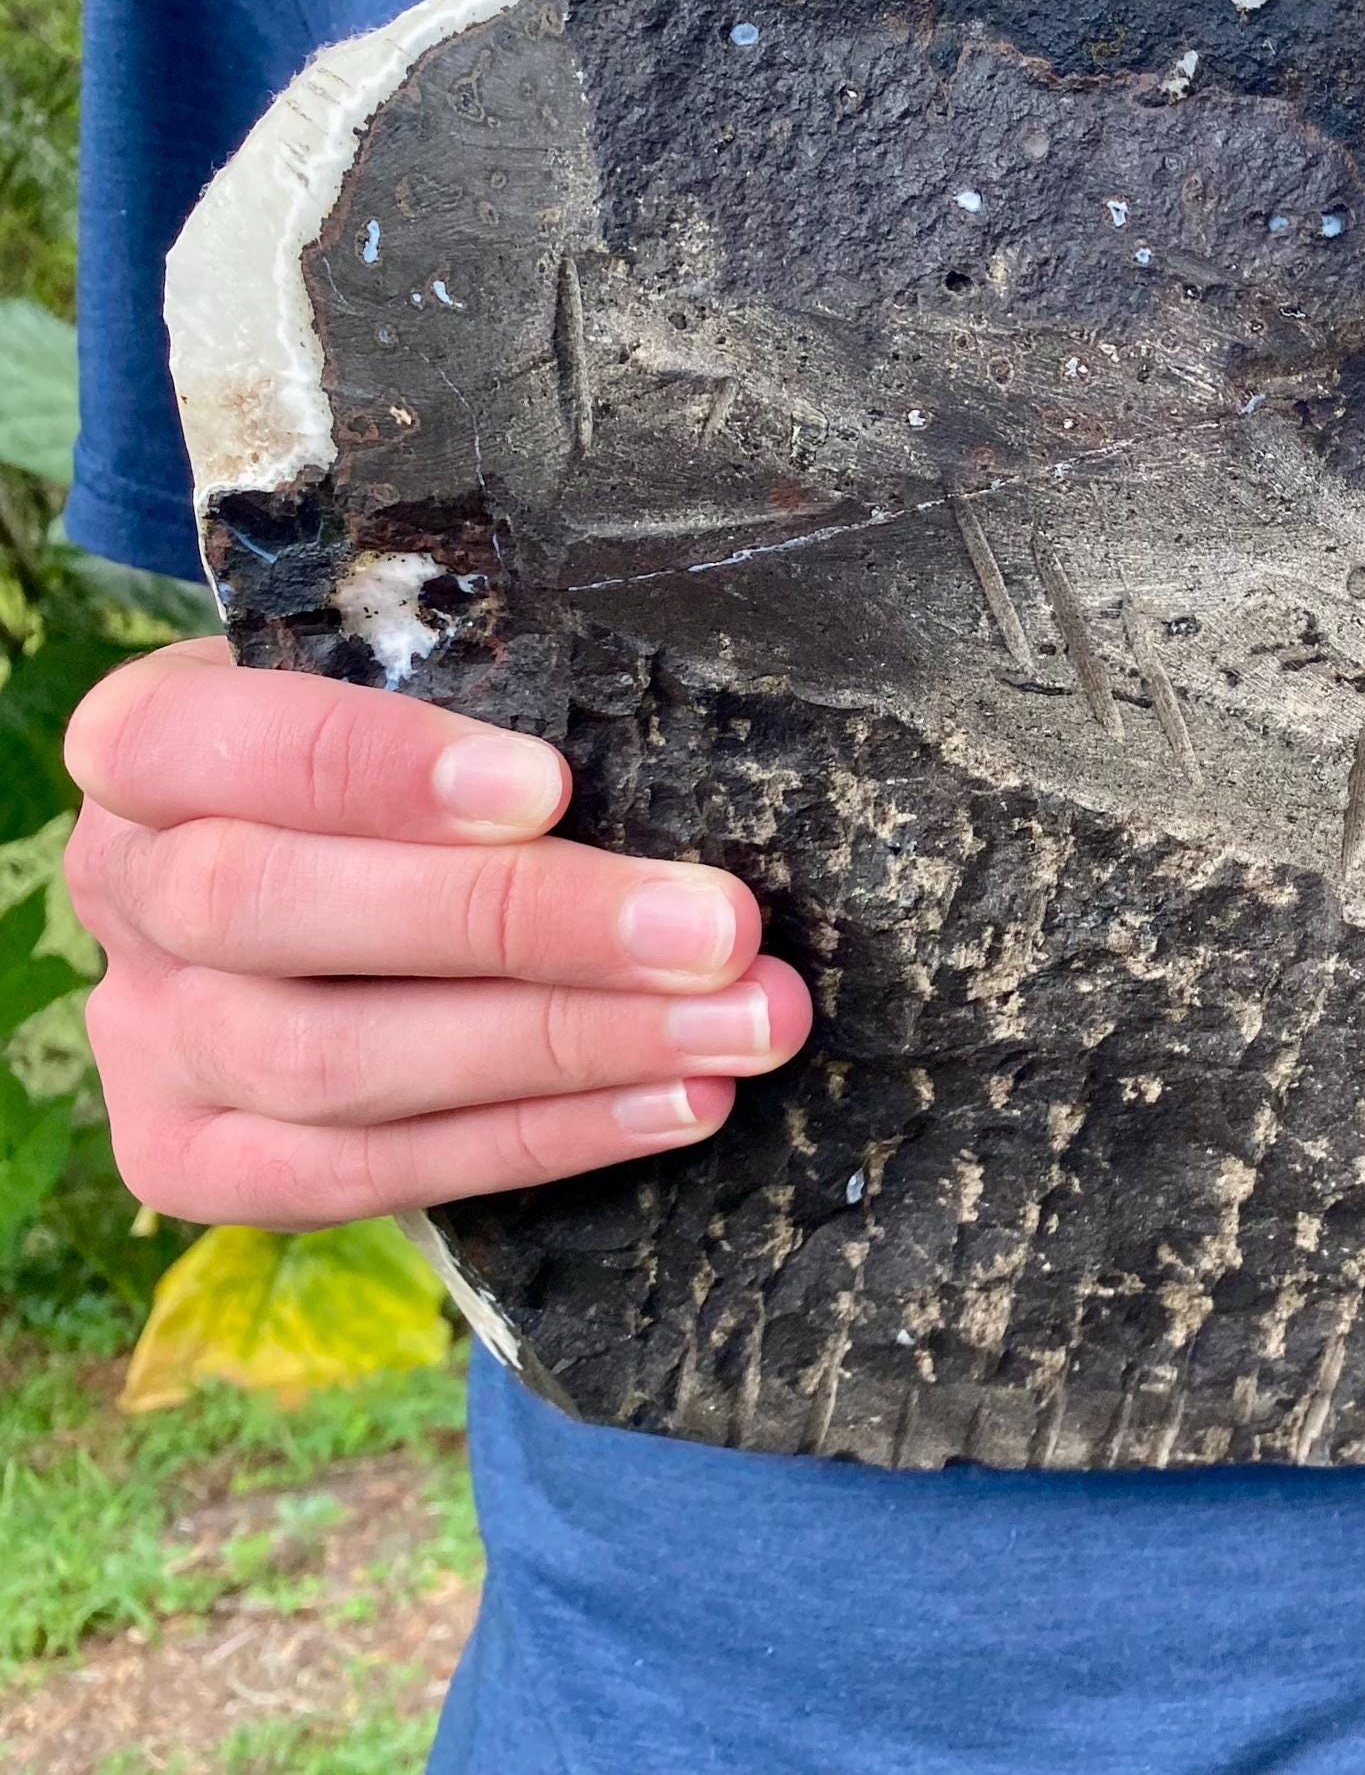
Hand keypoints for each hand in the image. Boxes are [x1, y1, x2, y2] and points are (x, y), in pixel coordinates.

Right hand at [64, 637, 809, 1228]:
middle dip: (521, 923)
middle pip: (279, 912)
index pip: (225, 742)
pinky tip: (679, 1102)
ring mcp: (144, 1038)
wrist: (334, 888)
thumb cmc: (415, 761)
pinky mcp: (191, 1161)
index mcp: (148, 740)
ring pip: (331, 1061)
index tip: (548, 786)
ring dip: (566, 1046)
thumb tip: (683, 746)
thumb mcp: (425, 687)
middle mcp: (125, 887)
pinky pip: (362, 1173)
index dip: (378, 770)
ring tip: (742, 1025)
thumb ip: (495, 696)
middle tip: (718, 928)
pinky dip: (538, 1140)